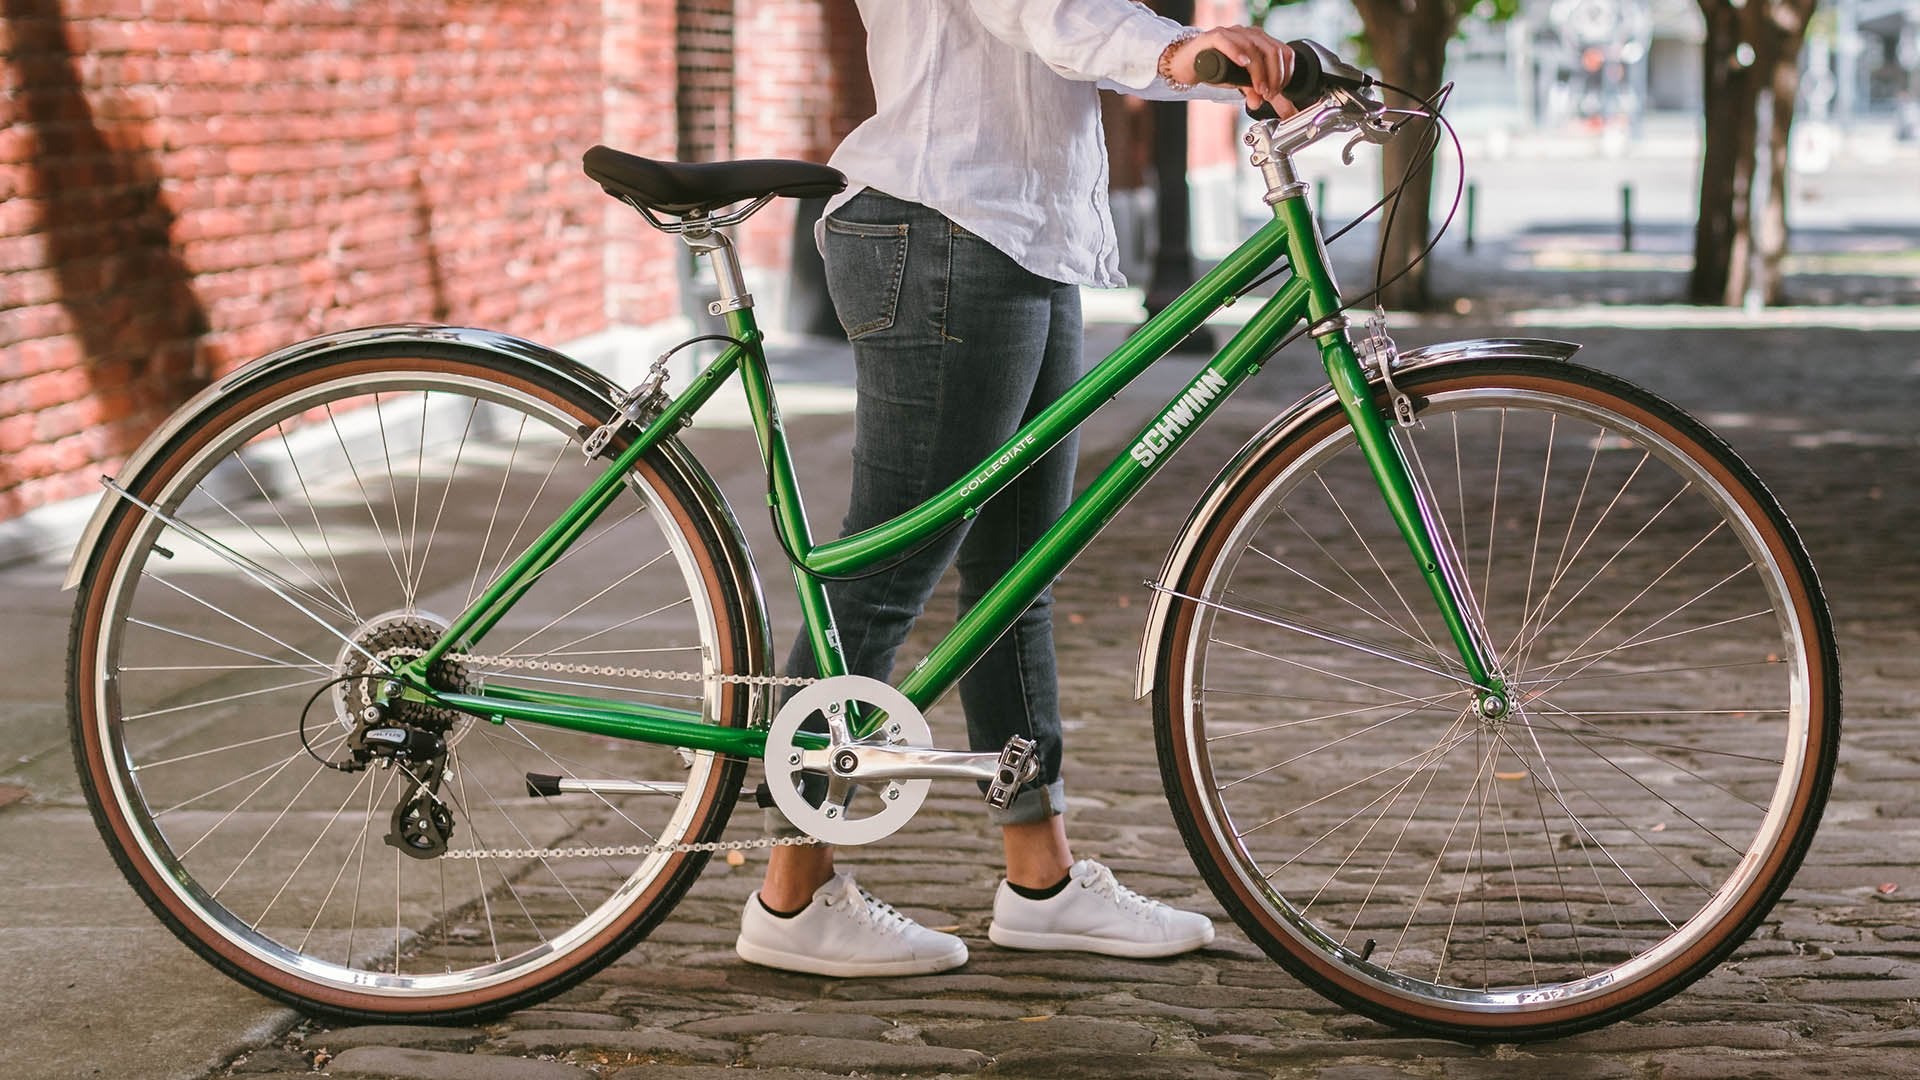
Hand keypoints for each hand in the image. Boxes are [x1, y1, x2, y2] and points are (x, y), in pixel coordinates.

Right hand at [1166, 27, 1295, 116]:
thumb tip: (1263, 104)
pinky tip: (1243, 64)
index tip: (1278, 92)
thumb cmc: (1214, 69)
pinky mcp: (1213, 37)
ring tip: (1257, 89)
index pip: (1283, 52)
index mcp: (1259, 41)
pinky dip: (1237, 53)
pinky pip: (1227, 41)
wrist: (1187, 64)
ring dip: (1259, 71)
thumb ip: (1253, 91)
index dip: (1285, 73)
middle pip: (1272, 50)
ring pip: (1252, 47)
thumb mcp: (1238, 83)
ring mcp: (1231, 33)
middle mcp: (1248, 33)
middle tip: (1268, 94)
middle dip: (1274, 75)